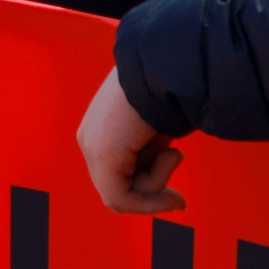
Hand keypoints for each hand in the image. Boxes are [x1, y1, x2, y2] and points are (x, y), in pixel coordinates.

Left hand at [77, 68, 183, 212]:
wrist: (168, 68)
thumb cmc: (169, 94)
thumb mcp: (158, 133)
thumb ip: (151, 157)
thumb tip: (172, 199)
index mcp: (99, 130)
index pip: (115, 179)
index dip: (148, 193)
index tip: (179, 200)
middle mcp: (89, 138)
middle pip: (117, 190)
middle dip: (153, 194)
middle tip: (179, 197)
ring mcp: (92, 146)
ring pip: (122, 195)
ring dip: (158, 183)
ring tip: (171, 152)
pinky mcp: (103, 154)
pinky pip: (120, 198)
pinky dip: (150, 199)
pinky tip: (171, 166)